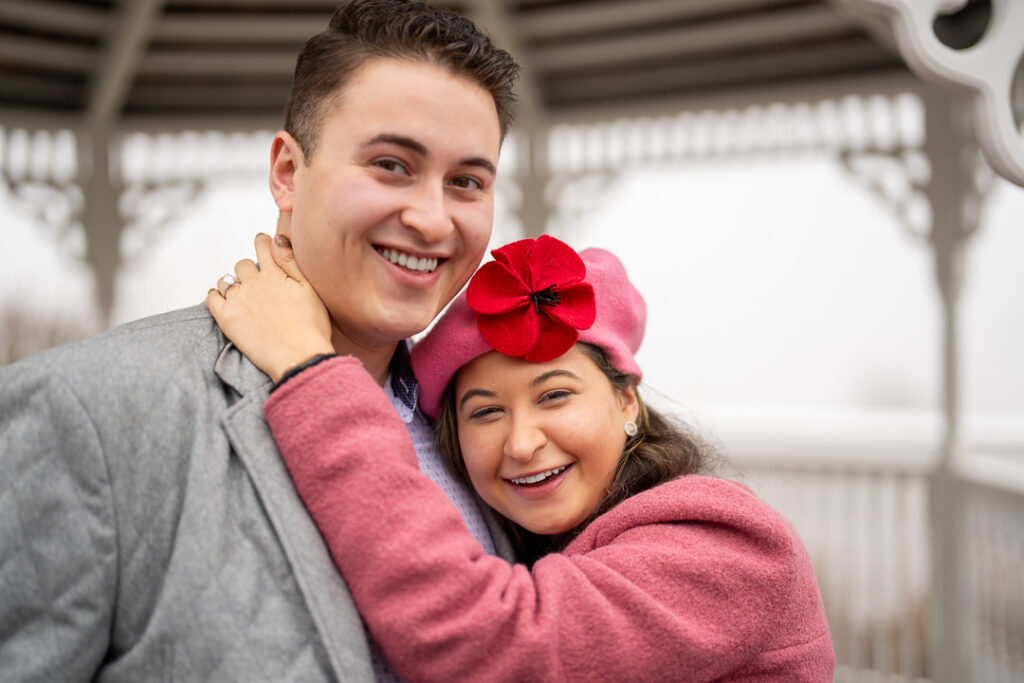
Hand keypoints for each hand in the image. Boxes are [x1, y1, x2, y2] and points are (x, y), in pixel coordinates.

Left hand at [207, 233, 334, 382]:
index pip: (263, 245)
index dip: (263, 243)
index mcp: (274, 273)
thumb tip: (277, 238)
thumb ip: (290, 261)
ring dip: (233, 284)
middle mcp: (253, 283)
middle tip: (259, 285)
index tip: (263, 244)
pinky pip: (212, 298)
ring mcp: (238, 300)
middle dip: (249, 270)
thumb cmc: (310, 327)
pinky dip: (216, 296)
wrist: (299, 356)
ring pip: (226, 280)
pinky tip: (224, 302)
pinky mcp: (226, 318)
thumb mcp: (309, 289)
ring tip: (244, 297)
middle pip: (242, 264)